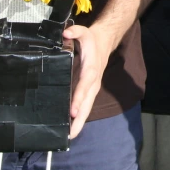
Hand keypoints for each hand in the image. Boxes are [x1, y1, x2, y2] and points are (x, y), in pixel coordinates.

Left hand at [64, 22, 114, 137]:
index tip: (73, 111)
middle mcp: (92, 83)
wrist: (103, 43)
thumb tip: (65, 33)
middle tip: (71, 134)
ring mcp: (90, 89)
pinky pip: (83, 106)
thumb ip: (75, 31)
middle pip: (88, 103)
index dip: (79, 98)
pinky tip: (68, 129)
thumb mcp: (84, 32)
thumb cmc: (92, 40)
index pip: (85, 86)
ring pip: (86, 108)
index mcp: (91, 70)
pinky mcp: (86, 91)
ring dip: (78, 123)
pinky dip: (77, 118)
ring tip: (68, 137)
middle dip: (80, 119)